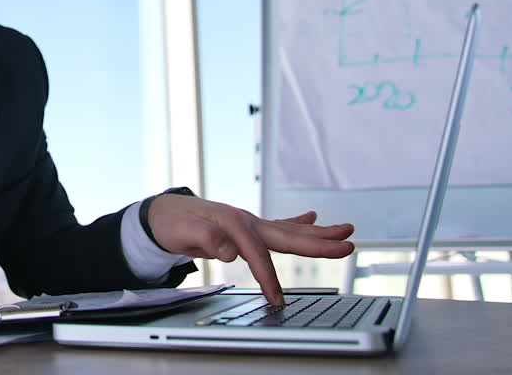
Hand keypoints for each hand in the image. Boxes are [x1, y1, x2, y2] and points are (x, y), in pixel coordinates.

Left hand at [147, 195, 354, 306]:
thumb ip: (206, 238)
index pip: (258, 254)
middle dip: (318, 242)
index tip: (277, 299)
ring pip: (290, 229)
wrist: (165, 212)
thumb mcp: (183, 232)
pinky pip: (279, 226)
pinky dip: (297, 223)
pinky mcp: (248, 226)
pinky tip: (313, 217)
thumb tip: (229, 249)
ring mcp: (250, 222)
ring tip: (345, 230)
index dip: (268, 278)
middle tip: (347, 243)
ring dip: (318, 232)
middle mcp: (247, 220)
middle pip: (288, 235)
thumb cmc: (173, 222)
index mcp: (233, 223)